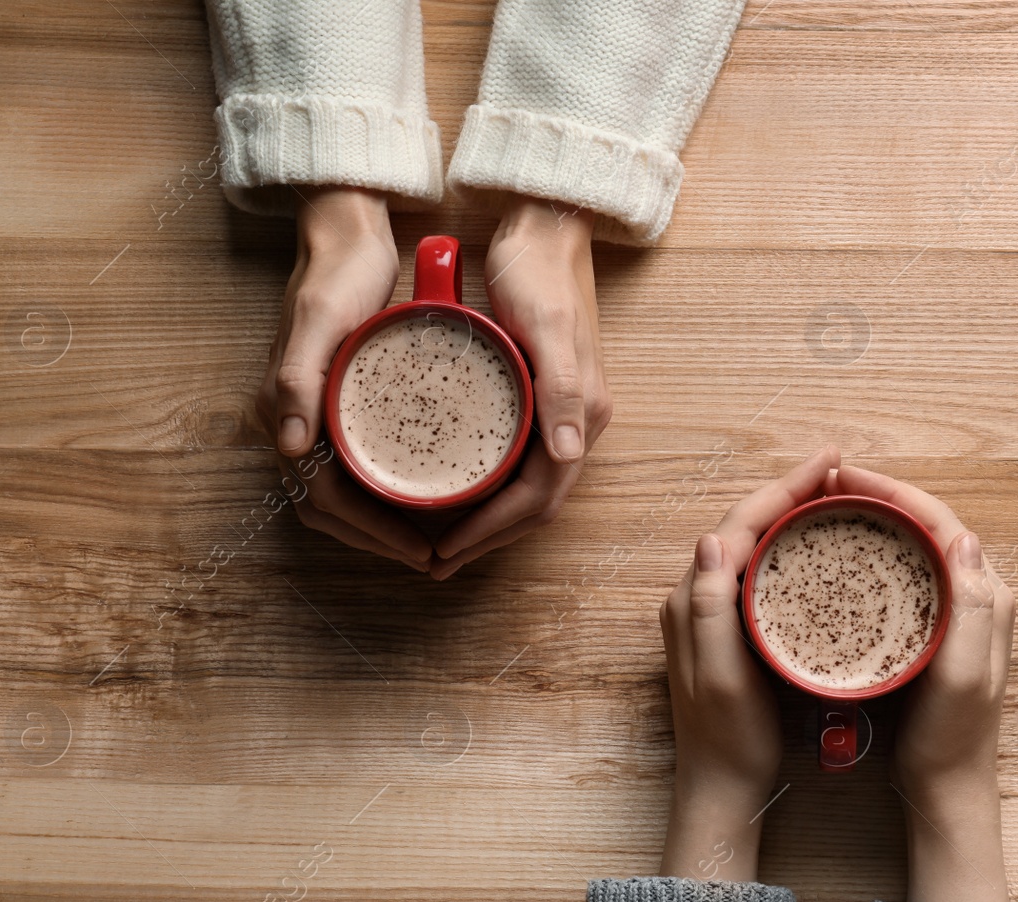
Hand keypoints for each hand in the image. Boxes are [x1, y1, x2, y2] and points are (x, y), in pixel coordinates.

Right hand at [257, 186, 431, 570]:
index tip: (422, 549)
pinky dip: (384, 491)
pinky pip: (355, 466)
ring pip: (341, 495)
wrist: (343, 234)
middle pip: (330, 510)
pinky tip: (423, 493)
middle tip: (433, 557)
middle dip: (379, 540)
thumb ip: (297, 379)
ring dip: (381, 524)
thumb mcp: (320, 321)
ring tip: (432, 539)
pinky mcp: (336, 404)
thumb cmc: (336, 274)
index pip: (324, 500)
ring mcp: (312, 415)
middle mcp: (291, 421)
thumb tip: (286, 444)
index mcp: (282, 411)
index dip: (373, 533)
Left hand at [429, 195, 611, 579]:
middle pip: (535, 503)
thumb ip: (560, 392)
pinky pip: (515, 459)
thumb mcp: (548, 327)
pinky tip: (453, 486)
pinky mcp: (537, 395)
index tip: (446, 552)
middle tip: (435, 561)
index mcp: (582, 414)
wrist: (546, 224)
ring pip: (526, 487)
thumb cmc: (539, 270)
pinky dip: (486, 484)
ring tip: (440, 539)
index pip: (540, 497)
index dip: (494, 532)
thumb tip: (568, 456)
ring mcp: (557, 410)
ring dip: (487, 519)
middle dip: (488, 538)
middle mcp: (574, 421)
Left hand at [657, 446, 840, 881]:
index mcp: (692, 600)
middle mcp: (695, 597)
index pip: (738, 523)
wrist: (719, 789)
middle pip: (745, 524)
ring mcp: (710, 613)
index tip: (827, 461)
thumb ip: (710, 608)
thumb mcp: (721, 676)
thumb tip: (712, 538)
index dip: (783, 487)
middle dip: (788, 490)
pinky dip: (786, 547)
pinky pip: (758, 570)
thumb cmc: (727, 740)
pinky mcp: (727, 629)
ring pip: (752, 544)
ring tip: (830, 493)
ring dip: (787, 513)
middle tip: (836, 467)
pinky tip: (814, 546)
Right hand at [830, 465, 1013, 901]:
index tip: (845, 477)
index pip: (941, 521)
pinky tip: (838, 557)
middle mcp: (977, 595)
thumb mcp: (963, 677)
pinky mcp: (930, 629)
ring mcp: (953, 612)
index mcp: (988, 596)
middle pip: (925, 524)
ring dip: (873, 520)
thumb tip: (964, 538)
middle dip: (878, 495)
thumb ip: (973, 610)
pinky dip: (870, 554)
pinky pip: (900, 574)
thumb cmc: (951, 739)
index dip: (893, 491)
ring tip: (826, 508)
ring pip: (911, 546)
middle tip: (826, 485)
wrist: (947, 790)